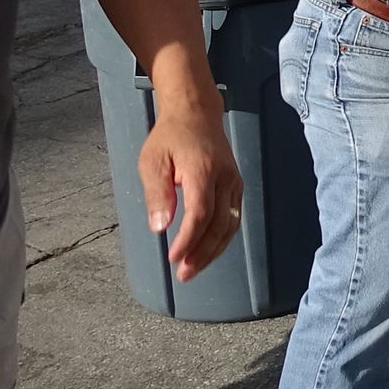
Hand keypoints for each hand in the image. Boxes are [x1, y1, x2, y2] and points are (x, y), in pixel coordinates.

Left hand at [139, 99, 241, 281]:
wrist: (196, 115)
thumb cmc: (170, 138)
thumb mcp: (152, 161)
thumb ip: (157, 194)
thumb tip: (159, 227)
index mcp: (203, 171)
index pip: (200, 214)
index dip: (189, 240)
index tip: (173, 258)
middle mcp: (225, 179)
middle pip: (219, 225)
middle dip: (202, 253)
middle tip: (184, 274)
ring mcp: (234, 183)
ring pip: (230, 225)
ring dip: (214, 251)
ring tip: (193, 268)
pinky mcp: (236, 187)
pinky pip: (233, 218)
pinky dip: (221, 239)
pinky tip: (207, 251)